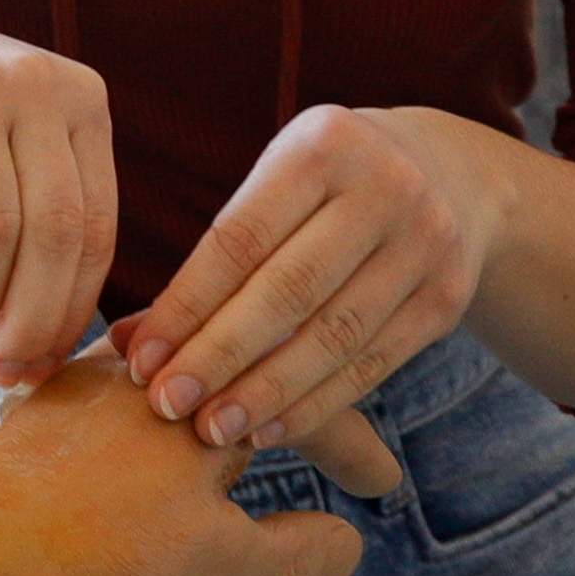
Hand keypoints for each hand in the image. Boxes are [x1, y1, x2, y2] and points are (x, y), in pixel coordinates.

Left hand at [0, 356, 374, 575]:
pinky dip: (137, 466)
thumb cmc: (88, 558)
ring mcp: (66, 398)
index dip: (348, 446)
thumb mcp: (220, 571)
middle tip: (316, 470)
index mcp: (200, 392)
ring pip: (161, 411)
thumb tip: (346, 542)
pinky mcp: (13, 430)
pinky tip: (128, 508)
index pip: (298, 403)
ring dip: (204, 443)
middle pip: (228, 391)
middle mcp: (134, 375)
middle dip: (280, 428)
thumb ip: (291, 553)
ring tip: (228, 489)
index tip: (380, 482)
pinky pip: (101, 437)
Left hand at [114, 102, 503, 486]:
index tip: (139, 362)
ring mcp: (426, 242)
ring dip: (265, 393)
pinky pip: (373, 363)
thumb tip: (125, 344)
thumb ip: (210, 264)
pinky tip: (269, 429)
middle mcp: (385, 187)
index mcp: (324, 144)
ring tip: (211, 431)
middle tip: (167, 407)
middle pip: (288, 291)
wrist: (449, 175)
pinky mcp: (448, 297)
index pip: (239, 239)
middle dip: (219, 356)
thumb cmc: (325, 189)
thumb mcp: (275, 188)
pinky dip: (316, 403)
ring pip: (333, 336)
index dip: (185, 306)